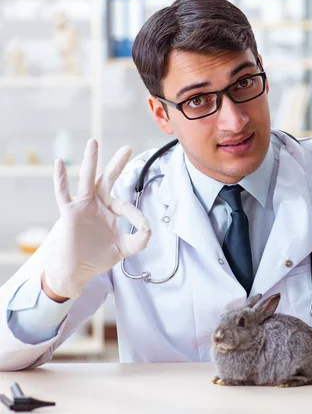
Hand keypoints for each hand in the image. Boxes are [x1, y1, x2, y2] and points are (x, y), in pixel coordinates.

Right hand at [42, 139, 150, 298]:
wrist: (77, 271)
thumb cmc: (98, 257)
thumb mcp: (123, 248)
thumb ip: (138, 240)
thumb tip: (149, 229)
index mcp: (109, 210)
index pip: (125, 205)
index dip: (136, 215)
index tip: (142, 226)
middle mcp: (97, 204)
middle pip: (107, 179)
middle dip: (117, 164)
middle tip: (128, 148)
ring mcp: (82, 206)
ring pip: (87, 179)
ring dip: (91, 161)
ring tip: (94, 142)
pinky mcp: (70, 213)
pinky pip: (63, 193)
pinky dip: (60, 179)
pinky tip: (60, 163)